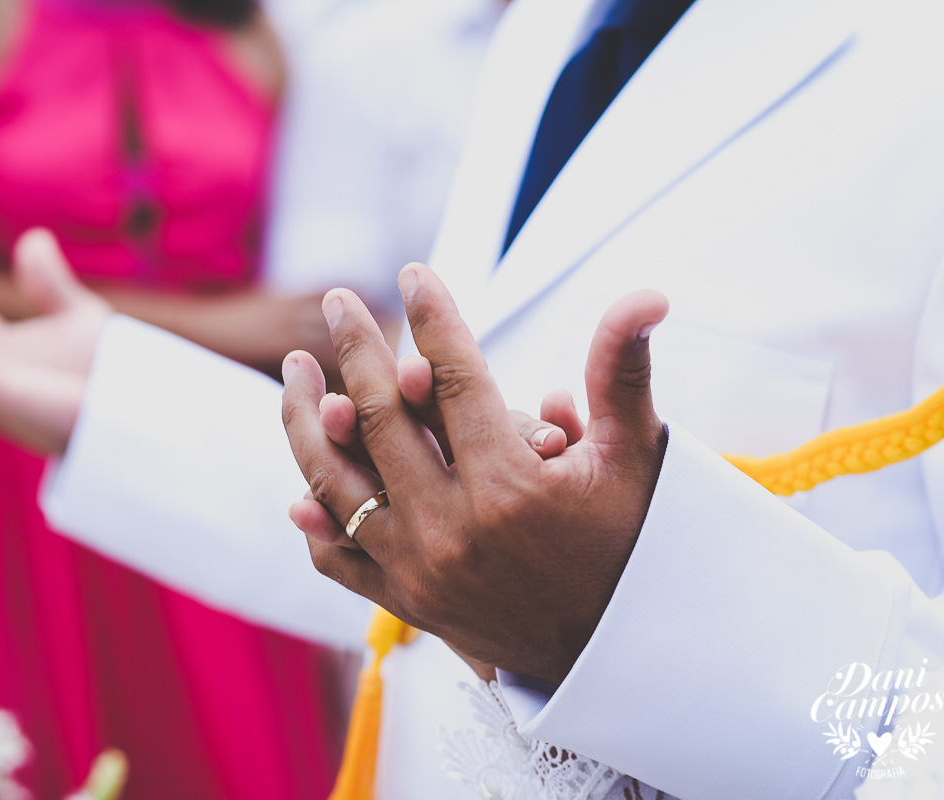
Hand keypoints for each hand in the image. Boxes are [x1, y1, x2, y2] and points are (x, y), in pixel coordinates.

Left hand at [281, 263, 667, 684]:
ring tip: (294, 367)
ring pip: (335, 482)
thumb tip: (648, 291)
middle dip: (357, 349)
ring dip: (305, 419)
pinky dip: (315, 518)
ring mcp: (418, 570)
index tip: (413, 273)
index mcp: (510, 487)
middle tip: (338, 301)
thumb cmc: (628, 543)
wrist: (614, 654)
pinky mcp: (404, 602)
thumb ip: (623, 372)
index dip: (432, 317)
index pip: (455, 377)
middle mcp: (452, 529)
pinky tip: (299, 481)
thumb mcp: (635, 459)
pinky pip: (338, 555)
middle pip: (381, 419)